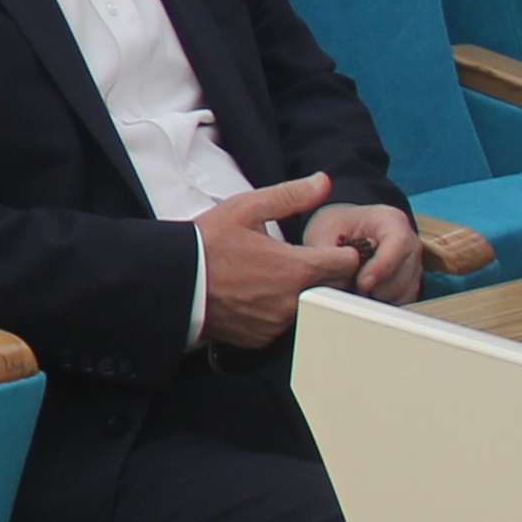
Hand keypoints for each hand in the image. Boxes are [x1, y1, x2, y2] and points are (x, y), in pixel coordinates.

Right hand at [192, 172, 357, 349]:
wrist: (174, 281)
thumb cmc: (206, 243)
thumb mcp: (247, 208)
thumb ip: (292, 195)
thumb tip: (322, 182)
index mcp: (296, 267)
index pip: (347, 263)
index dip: (341, 252)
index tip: (327, 248)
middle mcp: (292, 301)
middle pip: (332, 289)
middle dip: (322, 274)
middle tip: (296, 260)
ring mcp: (277, 324)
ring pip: (307, 308)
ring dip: (299, 295)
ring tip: (269, 278)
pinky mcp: (261, 339)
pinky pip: (282, 326)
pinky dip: (276, 313)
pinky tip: (255, 297)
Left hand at [299, 202, 422, 306]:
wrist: (341, 234)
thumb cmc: (335, 228)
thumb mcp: (323, 232)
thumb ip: (328, 254)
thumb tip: (335, 278)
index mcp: (390, 220)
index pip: (398, 242)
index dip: (382, 266)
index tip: (362, 283)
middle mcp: (408, 242)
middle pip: (404, 272)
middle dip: (376, 286)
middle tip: (350, 287)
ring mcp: (413, 264)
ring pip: (404, 291)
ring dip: (378, 297)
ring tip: (354, 287)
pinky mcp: (410, 285)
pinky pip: (403, 302)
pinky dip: (383, 304)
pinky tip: (364, 296)